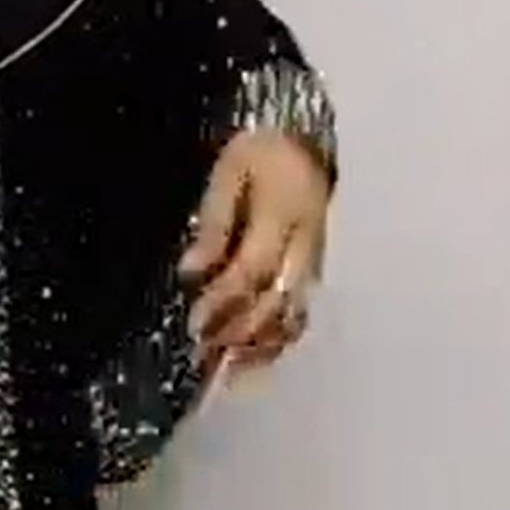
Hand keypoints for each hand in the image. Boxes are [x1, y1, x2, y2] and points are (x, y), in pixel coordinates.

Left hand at [180, 130, 330, 372]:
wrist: (310, 140)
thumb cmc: (262, 153)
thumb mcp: (229, 173)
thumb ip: (213, 223)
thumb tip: (191, 271)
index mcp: (284, 215)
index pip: (252, 270)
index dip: (223, 300)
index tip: (195, 323)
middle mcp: (306, 246)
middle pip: (276, 302)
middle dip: (239, 332)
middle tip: (204, 353)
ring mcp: (317, 262)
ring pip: (293, 316)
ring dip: (259, 346)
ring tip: (226, 369)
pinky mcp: (318, 271)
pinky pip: (302, 314)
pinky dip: (278, 340)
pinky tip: (254, 358)